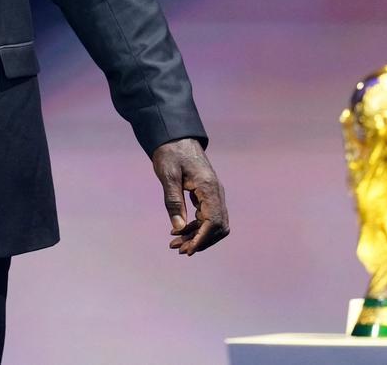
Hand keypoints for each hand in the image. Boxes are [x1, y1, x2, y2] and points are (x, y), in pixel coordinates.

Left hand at [151, 137, 228, 255]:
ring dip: (197, 236)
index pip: (213, 222)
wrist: (175, 136)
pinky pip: (207, 217)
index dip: (202, 239)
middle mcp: (216, 192)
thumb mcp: (168, 176)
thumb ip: (173, 201)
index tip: (188, 251)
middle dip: (200, 241)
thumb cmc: (170, 153)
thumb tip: (178, 227)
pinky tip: (179, 231)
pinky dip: (195, 227)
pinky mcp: (207, 194)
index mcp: (209, 188)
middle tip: (179, 249)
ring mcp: (214, 193)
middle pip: (218, 227)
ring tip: (175, 244)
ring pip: (214, 224)